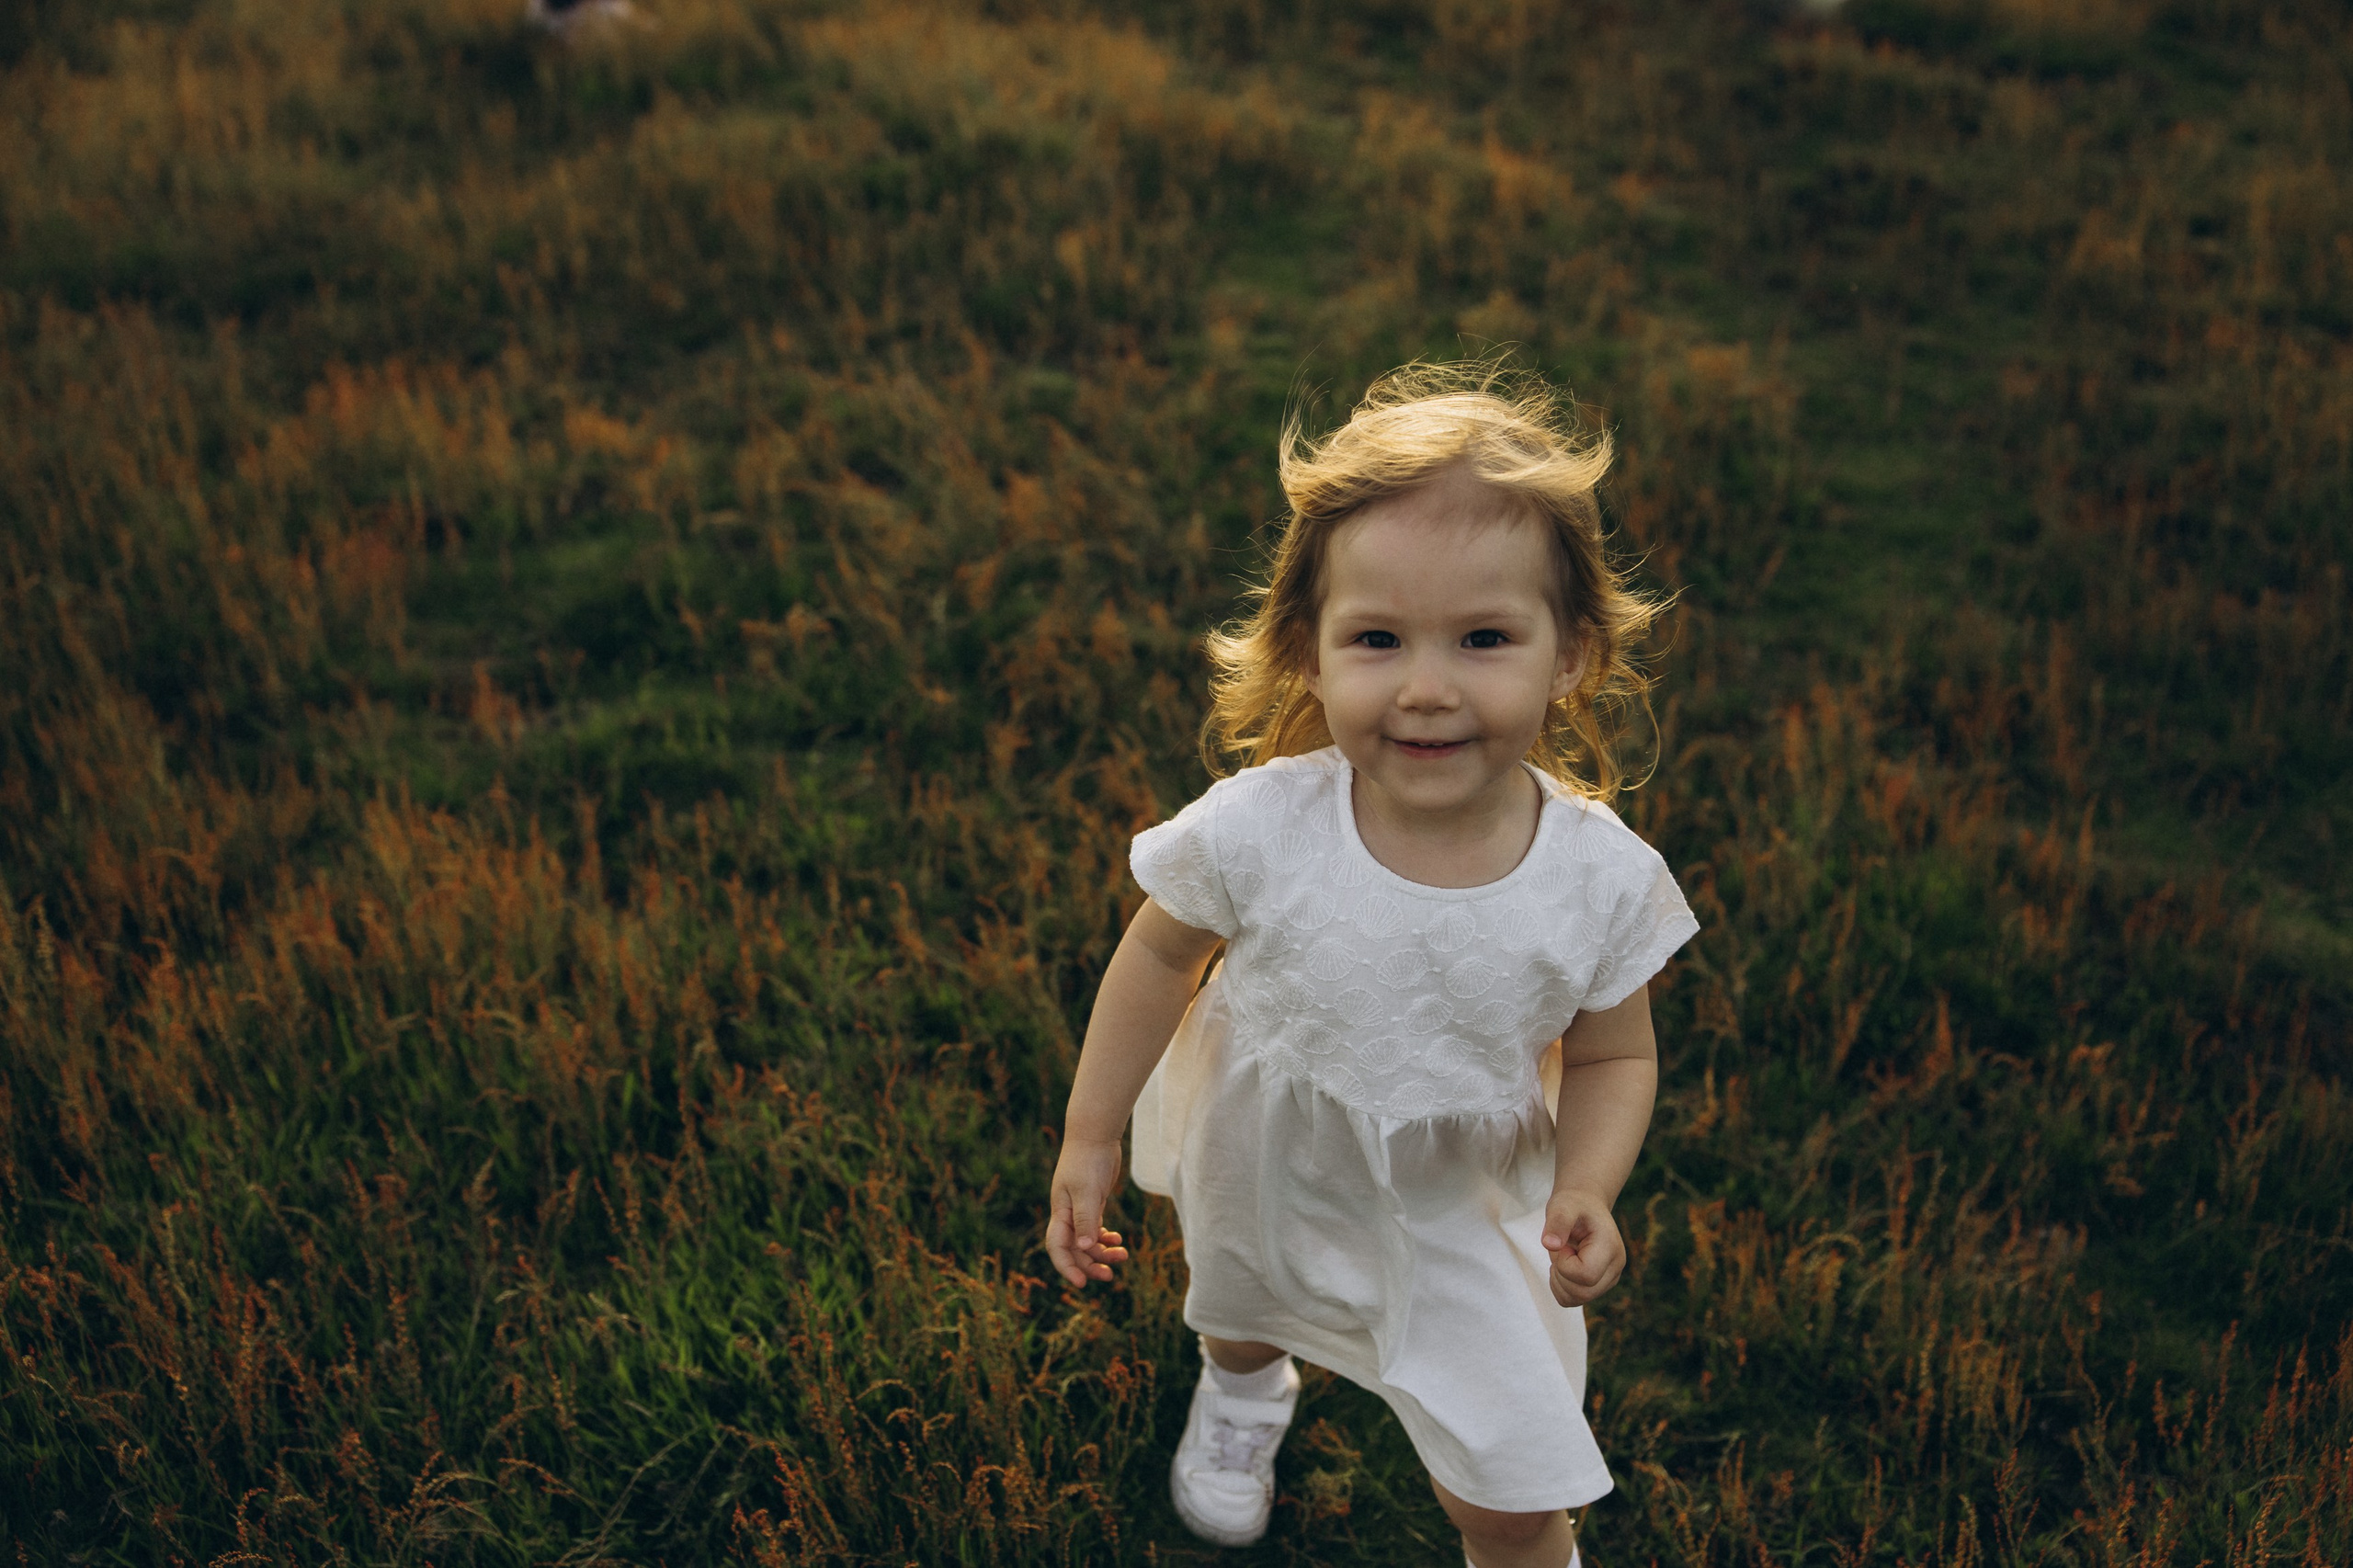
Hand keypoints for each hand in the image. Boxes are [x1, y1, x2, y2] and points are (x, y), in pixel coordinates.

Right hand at [1046, 1135, 1130, 1286]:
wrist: (1095, 1134)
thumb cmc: (1088, 1160)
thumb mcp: (1087, 1191)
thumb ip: (1085, 1219)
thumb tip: (1083, 1247)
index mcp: (1061, 1213)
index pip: (1057, 1248)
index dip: (1067, 1268)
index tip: (1082, 1283)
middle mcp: (1067, 1214)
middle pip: (1075, 1250)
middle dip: (1091, 1265)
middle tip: (1110, 1276)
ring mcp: (1079, 1209)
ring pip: (1088, 1241)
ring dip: (1102, 1252)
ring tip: (1123, 1255)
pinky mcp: (1092, 1202)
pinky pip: (1096, 1229)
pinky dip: (1105, 1238)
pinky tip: (1117, 1240)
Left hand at [1541, 1187, 1625, 1307]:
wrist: (1584, 1206)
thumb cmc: (1574, 1204)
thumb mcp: (1563, 1205)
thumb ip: (1557, 1222)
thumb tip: (1550, 1245)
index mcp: (1611, 1248)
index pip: (1586, 1275)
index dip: (1565, 1263)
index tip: (1563, 1244)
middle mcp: (1615, 1268)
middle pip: (1583, 1293)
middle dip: (1561, 1274)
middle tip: (1561, 1250)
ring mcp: (1608, 1280)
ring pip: (1577, 1299)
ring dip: (1559, 1280)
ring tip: (1564, 1255)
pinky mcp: (1598, 1286)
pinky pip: (1573, 1300)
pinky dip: (1561, 1287)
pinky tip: (1564, 1266)